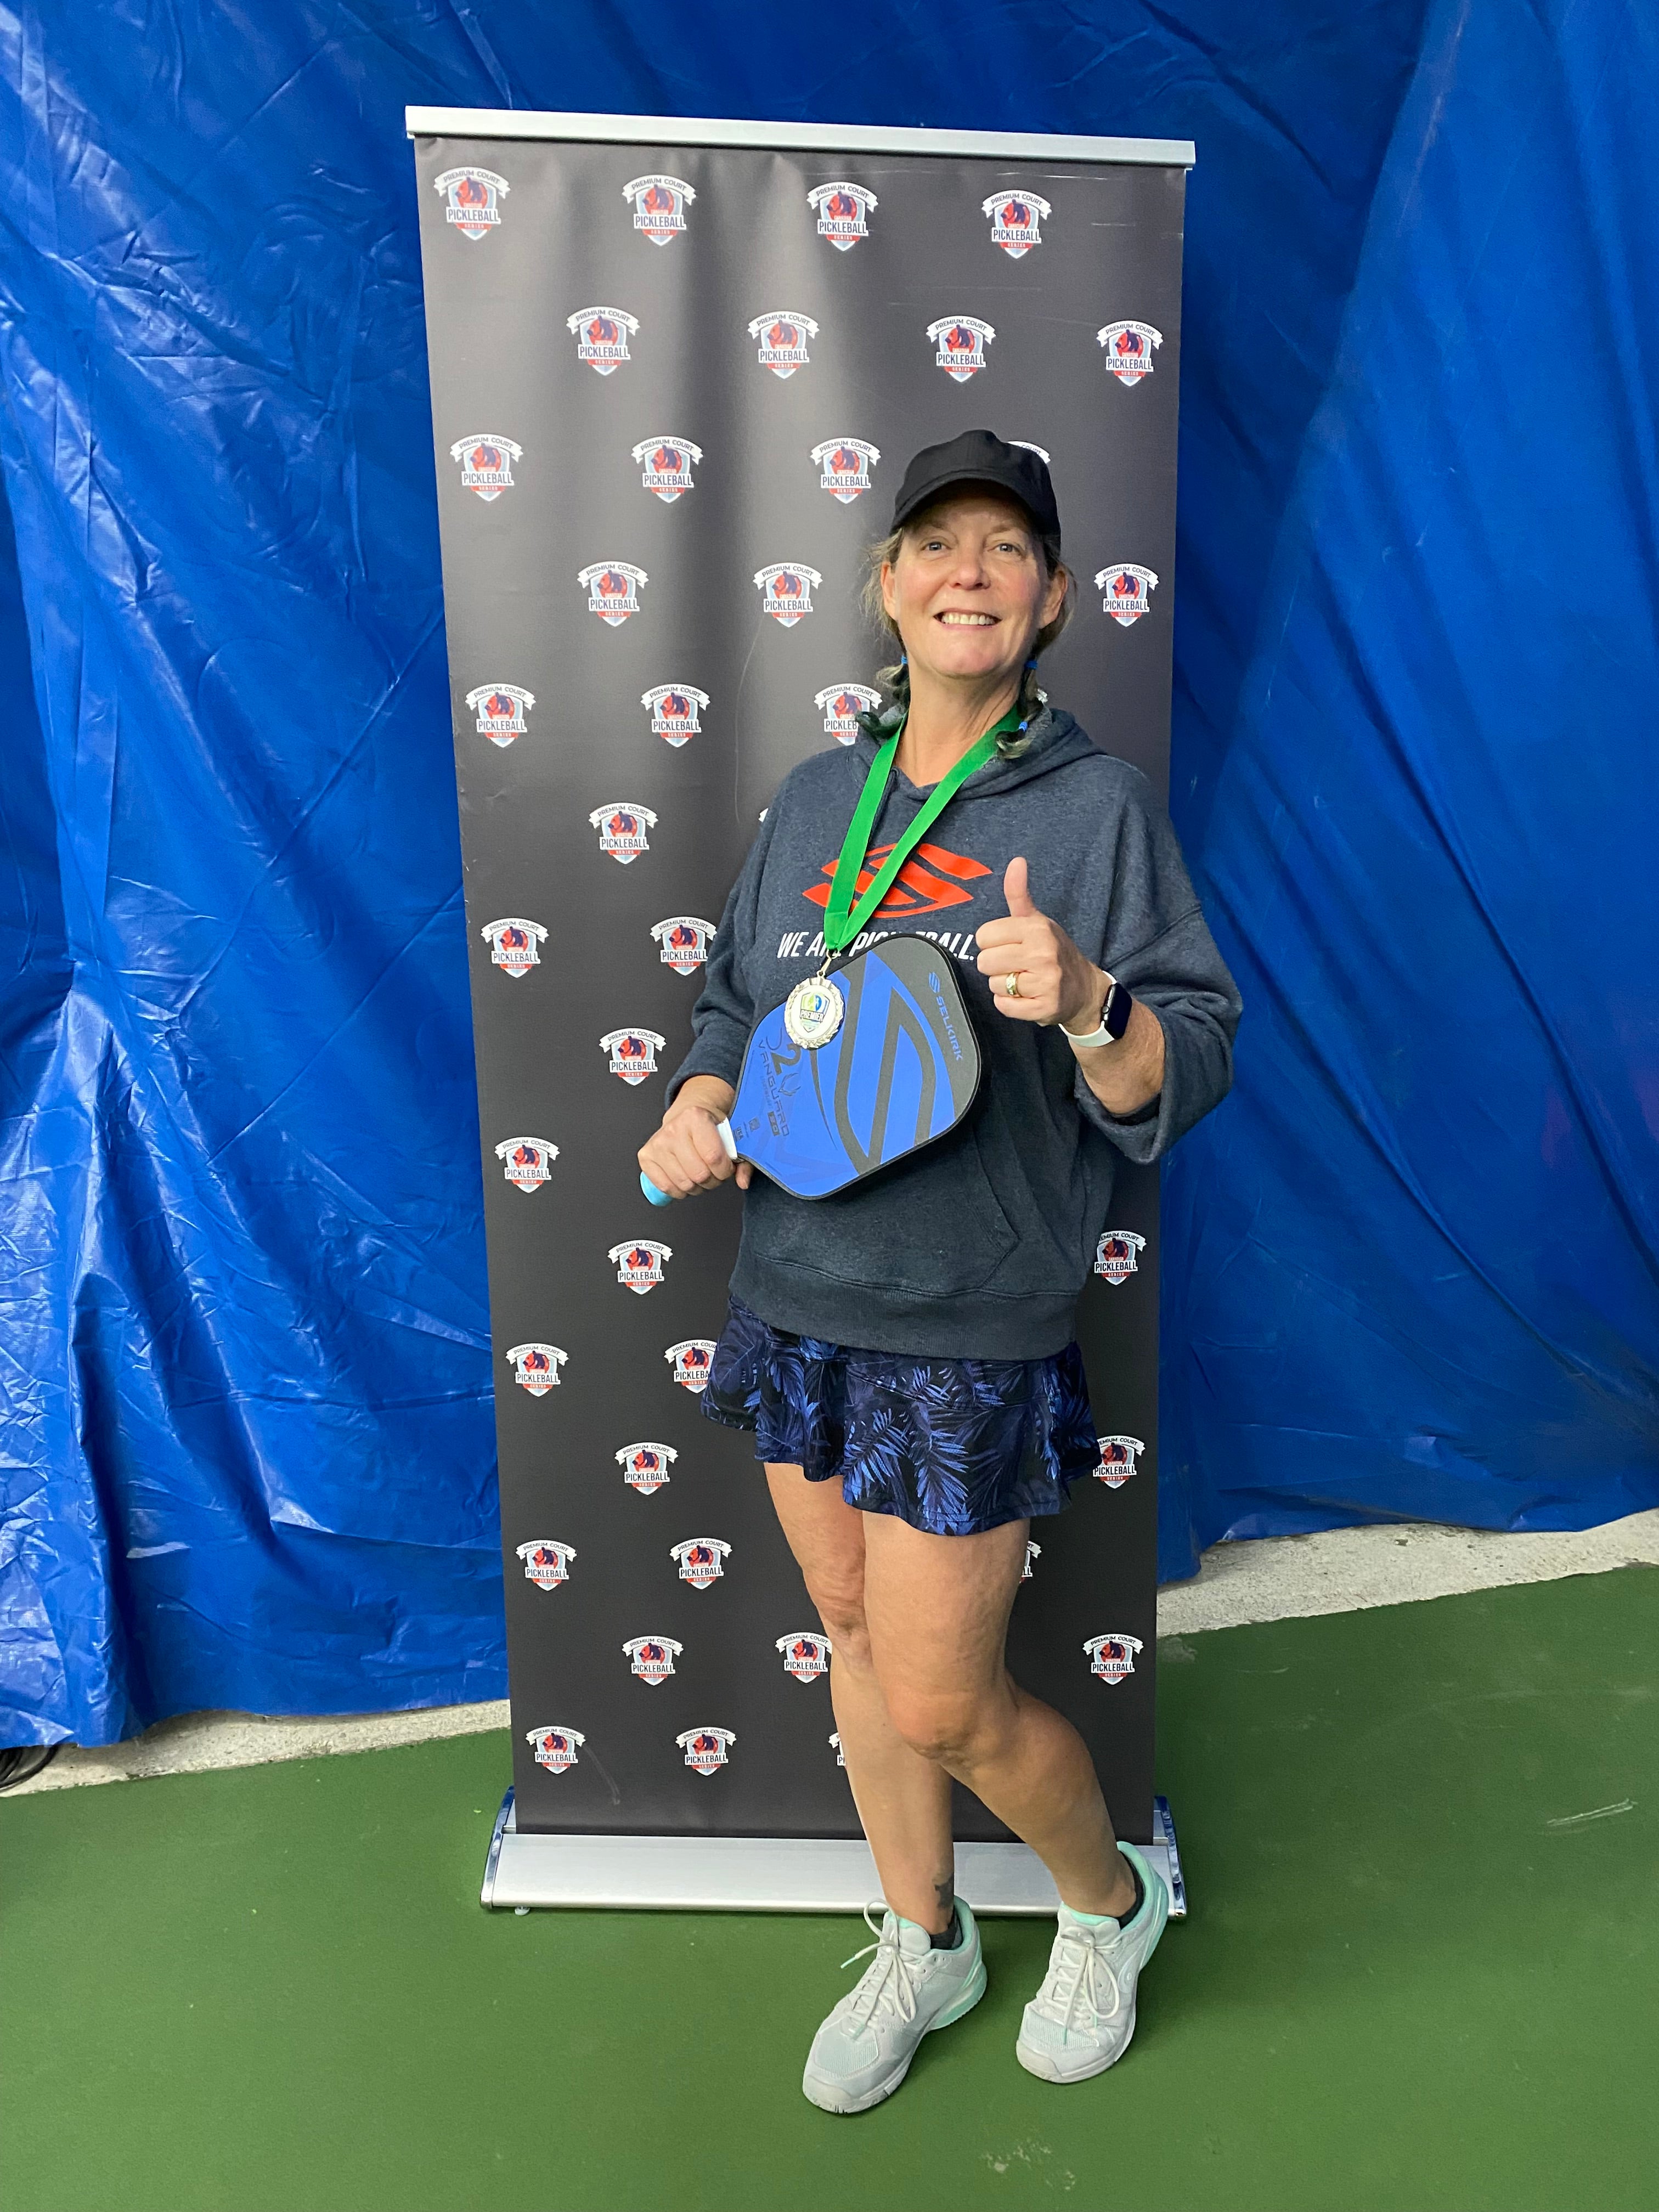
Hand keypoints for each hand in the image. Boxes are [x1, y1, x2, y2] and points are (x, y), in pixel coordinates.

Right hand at [637, 1076, 751, 1198]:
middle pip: (699, 1174)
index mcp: (695, 1117)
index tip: (726, 1167)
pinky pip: (665, 1186)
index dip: (725, 1170)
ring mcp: (658, 1143)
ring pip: (684, 1183)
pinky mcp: (646, 1156)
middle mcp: (673, 1128)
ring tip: (700, 1173)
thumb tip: (743, 1181)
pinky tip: (685, 1178)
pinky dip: (679, 1190)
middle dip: (712, 1179)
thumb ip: (743, 1159)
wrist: (688, 1115)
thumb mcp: (732, 1134)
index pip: (713, 1157)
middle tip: (714, 1171)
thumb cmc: (710, 1125)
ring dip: (697, 1186)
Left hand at [976, 858, 1105, 1029]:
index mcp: (1037, 928)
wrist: (1084, 990)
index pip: (984, 935)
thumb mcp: (1038, 921)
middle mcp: (1043, 953)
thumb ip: (1019, 894)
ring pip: (994, 985)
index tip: (1009, 945)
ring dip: (1004, 986)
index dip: (992, 943)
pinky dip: (1010, 1004)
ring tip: (1024, 981)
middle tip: (1016, 965)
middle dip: (995, 966)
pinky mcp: (1044, 1008)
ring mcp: (1045, 982)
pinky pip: (1004, 1006)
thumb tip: (1016, 861)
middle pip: (985, 962)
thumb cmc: (1055, 952)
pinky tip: (1026, 996)